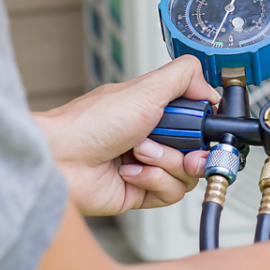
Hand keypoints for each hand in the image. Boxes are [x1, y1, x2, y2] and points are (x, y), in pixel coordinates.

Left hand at [34, 56, 220, 215]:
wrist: (59, 159)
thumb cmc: (90, 123)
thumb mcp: (145, 89)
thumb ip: (184, 77)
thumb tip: (210, 87)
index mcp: (156, 112)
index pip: (199, 123)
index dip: (206, 129)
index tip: (205, 130)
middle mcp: (155, 139)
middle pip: (199, 151)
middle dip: (189, 151)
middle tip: (179, 147)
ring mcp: (148, 167)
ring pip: (187, 175)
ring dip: (164, 163)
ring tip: (138, 153)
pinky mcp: (141, 192)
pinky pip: (170, 193)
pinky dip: (152, 180)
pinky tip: (129, 171)